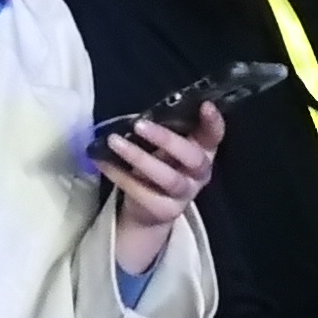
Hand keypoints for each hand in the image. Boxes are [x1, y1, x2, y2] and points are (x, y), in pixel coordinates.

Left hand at [93, 102, 223, 275]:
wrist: (149, 209)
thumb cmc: (159, 164)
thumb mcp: (164, 146)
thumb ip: (164, 129)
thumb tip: (143, 112)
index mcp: (203, 152)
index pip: (214, 136)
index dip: (213, 122)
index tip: (205, 105)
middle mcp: (199, 175)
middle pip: (192, 158)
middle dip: (167, 140)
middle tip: (138, 125)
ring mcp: (184, 196)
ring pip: (168, 178)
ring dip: (139, 157)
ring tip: (114, 141)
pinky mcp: (165, 211)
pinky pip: (142, 192)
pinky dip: (120, 174)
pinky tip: (103, 160)